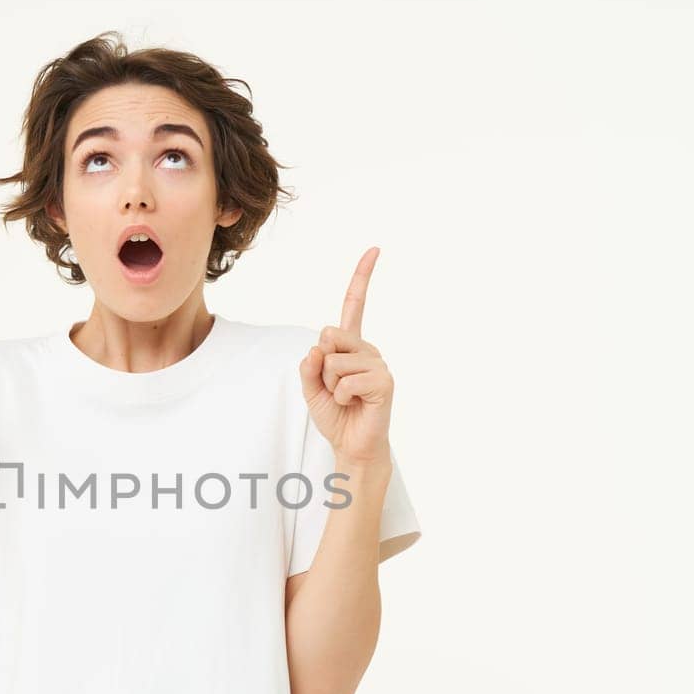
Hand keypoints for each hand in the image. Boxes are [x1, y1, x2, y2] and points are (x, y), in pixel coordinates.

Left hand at [298, 247, 394, 467]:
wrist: (351, 445)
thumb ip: (309, 365)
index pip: (354, 305)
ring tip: (344, 398)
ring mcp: (377, 363)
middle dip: (320, 365)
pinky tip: (353, 404)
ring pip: (334, 361)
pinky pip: (346, 381)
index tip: (375, 249)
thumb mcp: (310, 388)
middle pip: (329, 335)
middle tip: (333, 387)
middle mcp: (366, 349)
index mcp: (350, 345)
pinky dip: (340, 396)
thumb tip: (319, 346)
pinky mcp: (384, 381)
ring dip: (330, 385)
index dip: (362, 277)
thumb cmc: (335, 414)